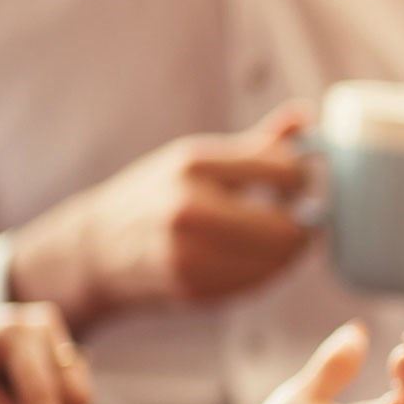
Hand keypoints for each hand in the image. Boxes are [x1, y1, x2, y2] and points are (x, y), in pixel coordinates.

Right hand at [10, 105, 313, 327]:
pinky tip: (254, 261)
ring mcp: (189, 252)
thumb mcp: (196, 160)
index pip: (284, 171)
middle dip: (302, 225)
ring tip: (277, 242)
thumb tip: (306, 115)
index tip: (297, 186)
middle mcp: (189, 207)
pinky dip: (266, 273)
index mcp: (194, 165)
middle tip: (300, 222)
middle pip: (286, 227)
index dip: (302, 181)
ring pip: (277, 260)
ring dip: (288, 253)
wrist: (97, 250)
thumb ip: (256, 144)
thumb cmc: (157, 196)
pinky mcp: (193, 288)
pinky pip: (257, 284)